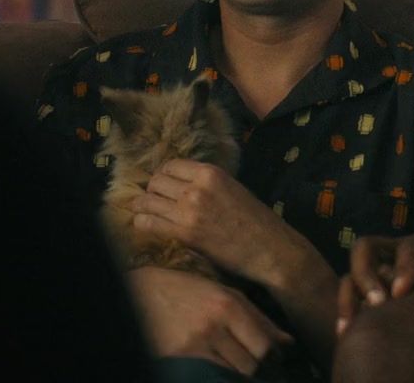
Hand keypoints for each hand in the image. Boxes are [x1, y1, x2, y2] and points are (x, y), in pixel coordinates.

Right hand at [129, 267, 292, 373]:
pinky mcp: (176, 357)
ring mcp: (193, 344)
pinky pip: (207, 376)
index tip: (278, 365)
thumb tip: (288, 343)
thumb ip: (260, 319)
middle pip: (250, 365)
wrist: (144, 292)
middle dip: (260, 372)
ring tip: (240, 369)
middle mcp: (213, 325)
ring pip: (230, 375)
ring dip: (239, 376)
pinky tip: (221, 371)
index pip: (264, 347)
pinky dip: (218, 377)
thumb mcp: (228, 295)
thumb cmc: (191, 291)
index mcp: (229, 306)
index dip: (275, 361)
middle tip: (264, 372)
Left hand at [133, 159, 298, 283]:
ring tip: (147, 214)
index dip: (162, 176)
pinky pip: (148, 224)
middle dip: (152, 192)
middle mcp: (196, 188)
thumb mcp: (234, 188)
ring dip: (143, 208)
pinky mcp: (185, 234)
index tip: (163, 187)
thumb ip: (208, 184)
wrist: (271, 248)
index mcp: (210, 173)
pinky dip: (143, 224)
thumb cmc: (257, 221)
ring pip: (146, 202)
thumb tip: (182, 184)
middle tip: (156, 203)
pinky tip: (148, 227)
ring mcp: (189, 210)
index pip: (169, 165)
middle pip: (155, 182)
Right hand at [337, 223, 413, 333]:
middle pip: (369, 247)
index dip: (405, 267)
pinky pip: (354, 289)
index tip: (400, 292)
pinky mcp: (379, 284)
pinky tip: (345, 335)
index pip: (413, 247)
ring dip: (351, 295)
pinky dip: (348, 309)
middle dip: (367, 275)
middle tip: (377, 305)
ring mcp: (387, 265)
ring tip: (349, 327)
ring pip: (356, 268)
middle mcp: (403, 248)